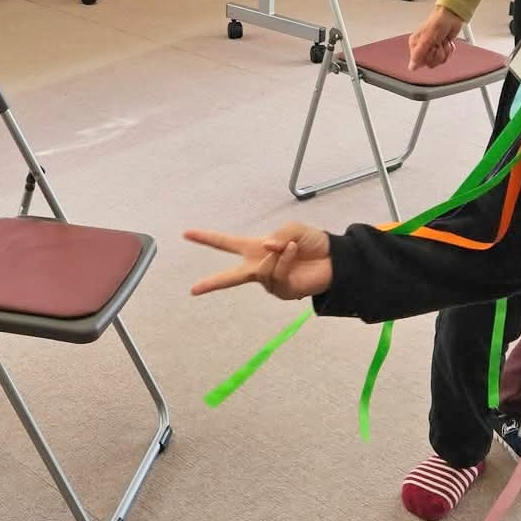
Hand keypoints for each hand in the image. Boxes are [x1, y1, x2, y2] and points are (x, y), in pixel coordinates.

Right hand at [186, 223, 332, 300]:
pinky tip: (294, 252)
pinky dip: (285, 260)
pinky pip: (276, 274)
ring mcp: (270, 281)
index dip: (206, 238)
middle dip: (212, 283)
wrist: (334, 260)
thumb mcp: (291, 230)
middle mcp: (258, 266)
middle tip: (194, 289)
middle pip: (230, 276)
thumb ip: (275, 237)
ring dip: (277, 255)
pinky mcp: (282, 291)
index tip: (186, 234)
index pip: (226, 244)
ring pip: (262, 269)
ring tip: (292, 247)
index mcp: (255, 249)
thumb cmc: (311, 244)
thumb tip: (264, 249)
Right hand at [409, 6, 462, 70]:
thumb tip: (411, 66)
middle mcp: (422, 48)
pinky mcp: (441, 49)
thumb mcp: (427, 39)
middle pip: (430, 63)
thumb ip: (418, 54)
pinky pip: (446, 58)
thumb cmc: (438, 23)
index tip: (431, 48)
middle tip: (438, 43)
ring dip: (444, 51)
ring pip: (439, 61)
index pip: (419, 62)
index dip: (427, 57)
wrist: (452, 17)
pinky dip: (449, 50)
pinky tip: (447, 41)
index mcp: (415, 45)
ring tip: (443, 41)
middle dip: (438, 54)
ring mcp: (432, 49)